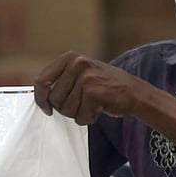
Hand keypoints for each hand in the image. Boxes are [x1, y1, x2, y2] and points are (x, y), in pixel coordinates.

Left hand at [34, 52, 149, 125]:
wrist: (135, 93)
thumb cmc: (107, 87)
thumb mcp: (83, 73)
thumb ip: (63, 79)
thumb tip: (40, 96)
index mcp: (71, 58)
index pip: (41, 80)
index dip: (41, 98)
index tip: (46, 109)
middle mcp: (77, 64)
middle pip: (53, 99)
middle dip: (65, 108)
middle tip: (81, 105)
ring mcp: (86, 77)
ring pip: (65, 109)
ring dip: (78, 113)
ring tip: (92, 105)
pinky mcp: (93, 92)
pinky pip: (80, 116)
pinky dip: (88, 118)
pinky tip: (99, 109)